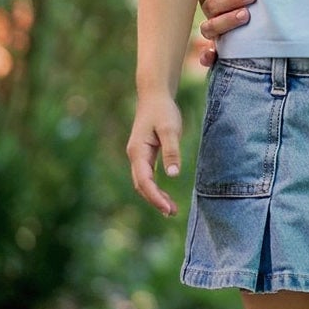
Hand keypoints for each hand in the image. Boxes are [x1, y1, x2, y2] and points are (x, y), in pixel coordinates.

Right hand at [128, 93, 184, 216]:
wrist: (154, 95)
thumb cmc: (163, 110)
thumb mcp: (170, 129)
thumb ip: (172, 151)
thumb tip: (173, 176)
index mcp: (138, 151)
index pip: (144, 181)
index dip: (155, 197)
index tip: (168, 208)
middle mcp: (135, 156)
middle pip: (142, 185)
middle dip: (155, 200)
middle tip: (173, 213)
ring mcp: (138, 156)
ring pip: (144, 182)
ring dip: (155, 197)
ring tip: (171, 209)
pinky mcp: (145, 154)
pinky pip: (148, 176)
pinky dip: (155, 188)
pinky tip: (165, 196)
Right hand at [198, 0, 254, 67]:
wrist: (265, 2)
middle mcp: (211, 7)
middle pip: (211, 5)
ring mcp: (214, 26)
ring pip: (210, 27)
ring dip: (226, 21)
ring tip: (246, 15)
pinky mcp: (219, 46)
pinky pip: (208, 54)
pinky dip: (207, 56)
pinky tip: (209, 57)